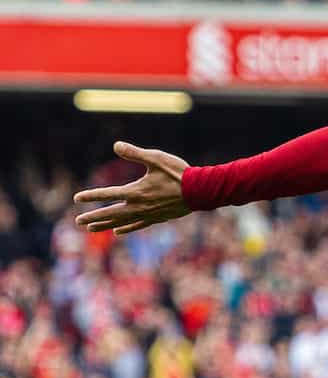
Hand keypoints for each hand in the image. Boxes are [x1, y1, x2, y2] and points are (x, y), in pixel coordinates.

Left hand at [74, 142, 191, 234]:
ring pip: (122, 222)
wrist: (200, 191)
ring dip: (105, 225)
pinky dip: (127, 228)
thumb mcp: (156, 158)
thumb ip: (135, 153)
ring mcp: (148, 214)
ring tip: (91, 229)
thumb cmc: (178, 172)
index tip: (77, 198)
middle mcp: (139, 205)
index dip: (91, 196)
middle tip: (78, 221)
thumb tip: (115, 146)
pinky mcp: (157, 218)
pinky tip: (118, 231)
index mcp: (136, 191)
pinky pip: (138, 225)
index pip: (108, 194)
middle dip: (93, 217)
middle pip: (111, 213)